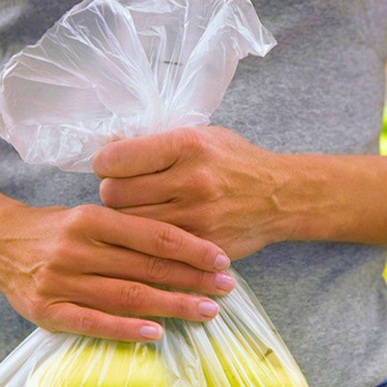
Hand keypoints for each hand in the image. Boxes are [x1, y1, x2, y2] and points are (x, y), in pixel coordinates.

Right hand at [0, 203, 234, 340]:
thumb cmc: (57, 230)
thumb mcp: (90, 215)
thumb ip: (129, 228)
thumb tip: (186, 242)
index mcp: (91, 218)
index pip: (153, 235)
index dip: (192, 248)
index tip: (222, 260)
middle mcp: (76, 249)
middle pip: (146, 267)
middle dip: (192, 279)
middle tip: (226, 288)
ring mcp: (61, 282)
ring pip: (127, 296)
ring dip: (172, 306)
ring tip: (207, 311)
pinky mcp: (47, 311)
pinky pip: (93, 323)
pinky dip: (126, 330)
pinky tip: (157, 334)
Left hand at [93, 127, 291, 259]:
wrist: (280, 197)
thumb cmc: (234, 162)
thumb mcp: (199, 136)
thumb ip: (155, 144)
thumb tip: (107, 151)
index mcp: (186, 145)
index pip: (115, 160)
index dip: (106, 164)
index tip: (112, 167)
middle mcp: (192, 180)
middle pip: (114, 196)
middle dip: (113, 194)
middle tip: (127, 193)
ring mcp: (197, 218)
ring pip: (129, 226)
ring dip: (127, 221)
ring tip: (142, 212)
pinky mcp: (202, 247)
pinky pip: (154, 250)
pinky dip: (148, 244)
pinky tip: (155, 235)